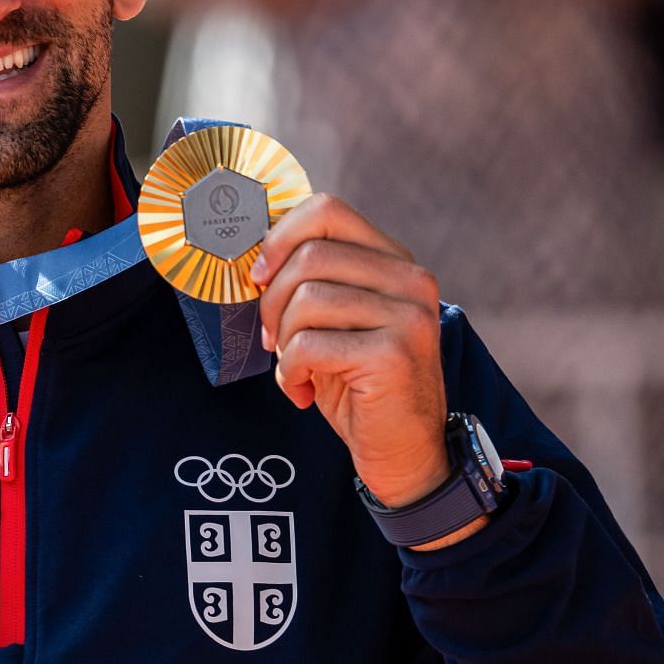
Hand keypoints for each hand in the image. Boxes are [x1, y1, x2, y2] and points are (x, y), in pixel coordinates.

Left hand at [250, 194, 449, 509]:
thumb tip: (252, 254)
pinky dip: (291, 370)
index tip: (258, 274)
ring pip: (307, 300)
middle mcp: (410, 279)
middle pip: (310, 254)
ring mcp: (408, 316)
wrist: (404, 453)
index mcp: (394, 261)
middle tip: (271, 337)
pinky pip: (310, 344)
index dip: (280, 235)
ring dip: (283, 339)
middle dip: (273, 299)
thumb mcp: (335, 321)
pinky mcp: (394, 355)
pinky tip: (301, 390)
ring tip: (293, 367)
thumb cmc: (358, 383)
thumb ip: (310, 281)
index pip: (328, 210)